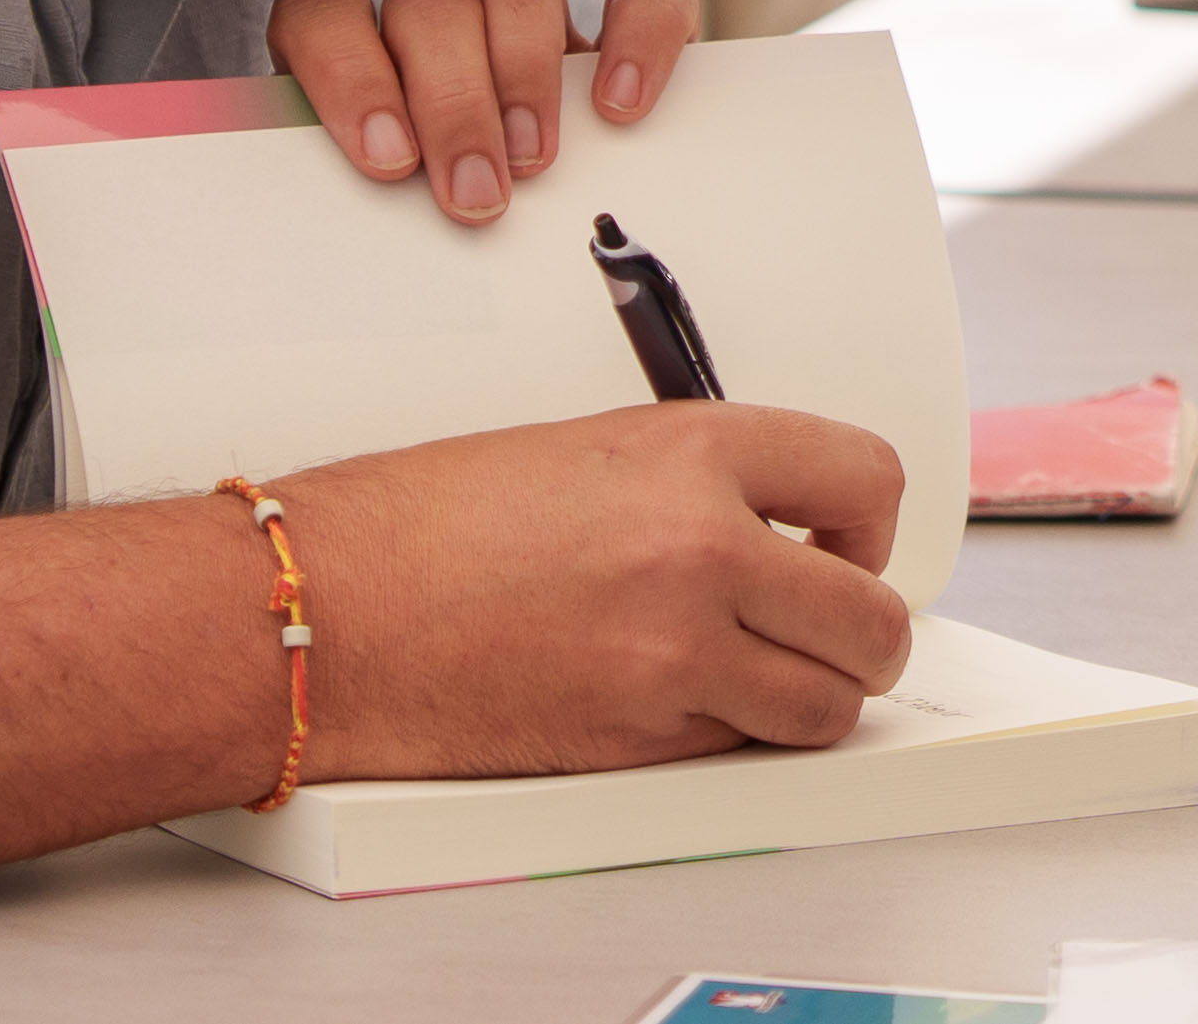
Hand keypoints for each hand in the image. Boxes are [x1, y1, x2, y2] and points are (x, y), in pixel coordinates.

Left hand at [272, 0, 698, 226]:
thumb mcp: (398, 219)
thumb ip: (376, 207)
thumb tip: (360, 253)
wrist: (556, 239)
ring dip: (524, 65)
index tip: (388, 159)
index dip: (350, 73)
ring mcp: (530, 5)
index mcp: (359, 50)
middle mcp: (441, 13)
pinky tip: (621, 101)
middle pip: (429, 1)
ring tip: (536, 158)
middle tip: (477, 192)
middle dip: (453, 101)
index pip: (324, 12)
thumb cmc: (443, 230)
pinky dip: (637, 32)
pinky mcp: (626, 6)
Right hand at [273, 403, 911, 780]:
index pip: (866, 477)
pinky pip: (740, 747)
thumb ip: (700, 482)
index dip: (870, 525)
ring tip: (767, 677)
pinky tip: (679, 700)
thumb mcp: (590, 451)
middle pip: (871, 615)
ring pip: (826, 703)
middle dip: (863, 633)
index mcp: (693, 451)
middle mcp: (701, 546)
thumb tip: (782, 528)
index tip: (848, 545)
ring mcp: (674, 650)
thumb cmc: (426, 526)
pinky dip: (730, 735)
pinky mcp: (637, 736)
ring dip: (812, 697)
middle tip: (829, 631)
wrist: (325, 609)